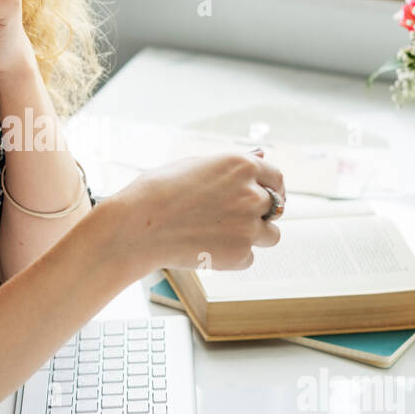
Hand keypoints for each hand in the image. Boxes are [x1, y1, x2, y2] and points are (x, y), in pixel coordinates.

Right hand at [108, 151, 284, 272]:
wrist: (138, 226)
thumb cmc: (158, 191)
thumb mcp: (196, 165)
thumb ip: (233, 163)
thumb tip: (261, 156)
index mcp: (242, 167)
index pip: (276, 178)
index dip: (271, 189)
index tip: (264, 197)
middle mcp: (252, 194)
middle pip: (276, 208)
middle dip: (260, 214)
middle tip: (232, 219)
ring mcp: (249, 226)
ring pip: (270, 236)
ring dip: (252, 236)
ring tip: (219, 235)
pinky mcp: (240, 254)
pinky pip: (248, 258)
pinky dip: (233, 256)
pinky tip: (206, 247)